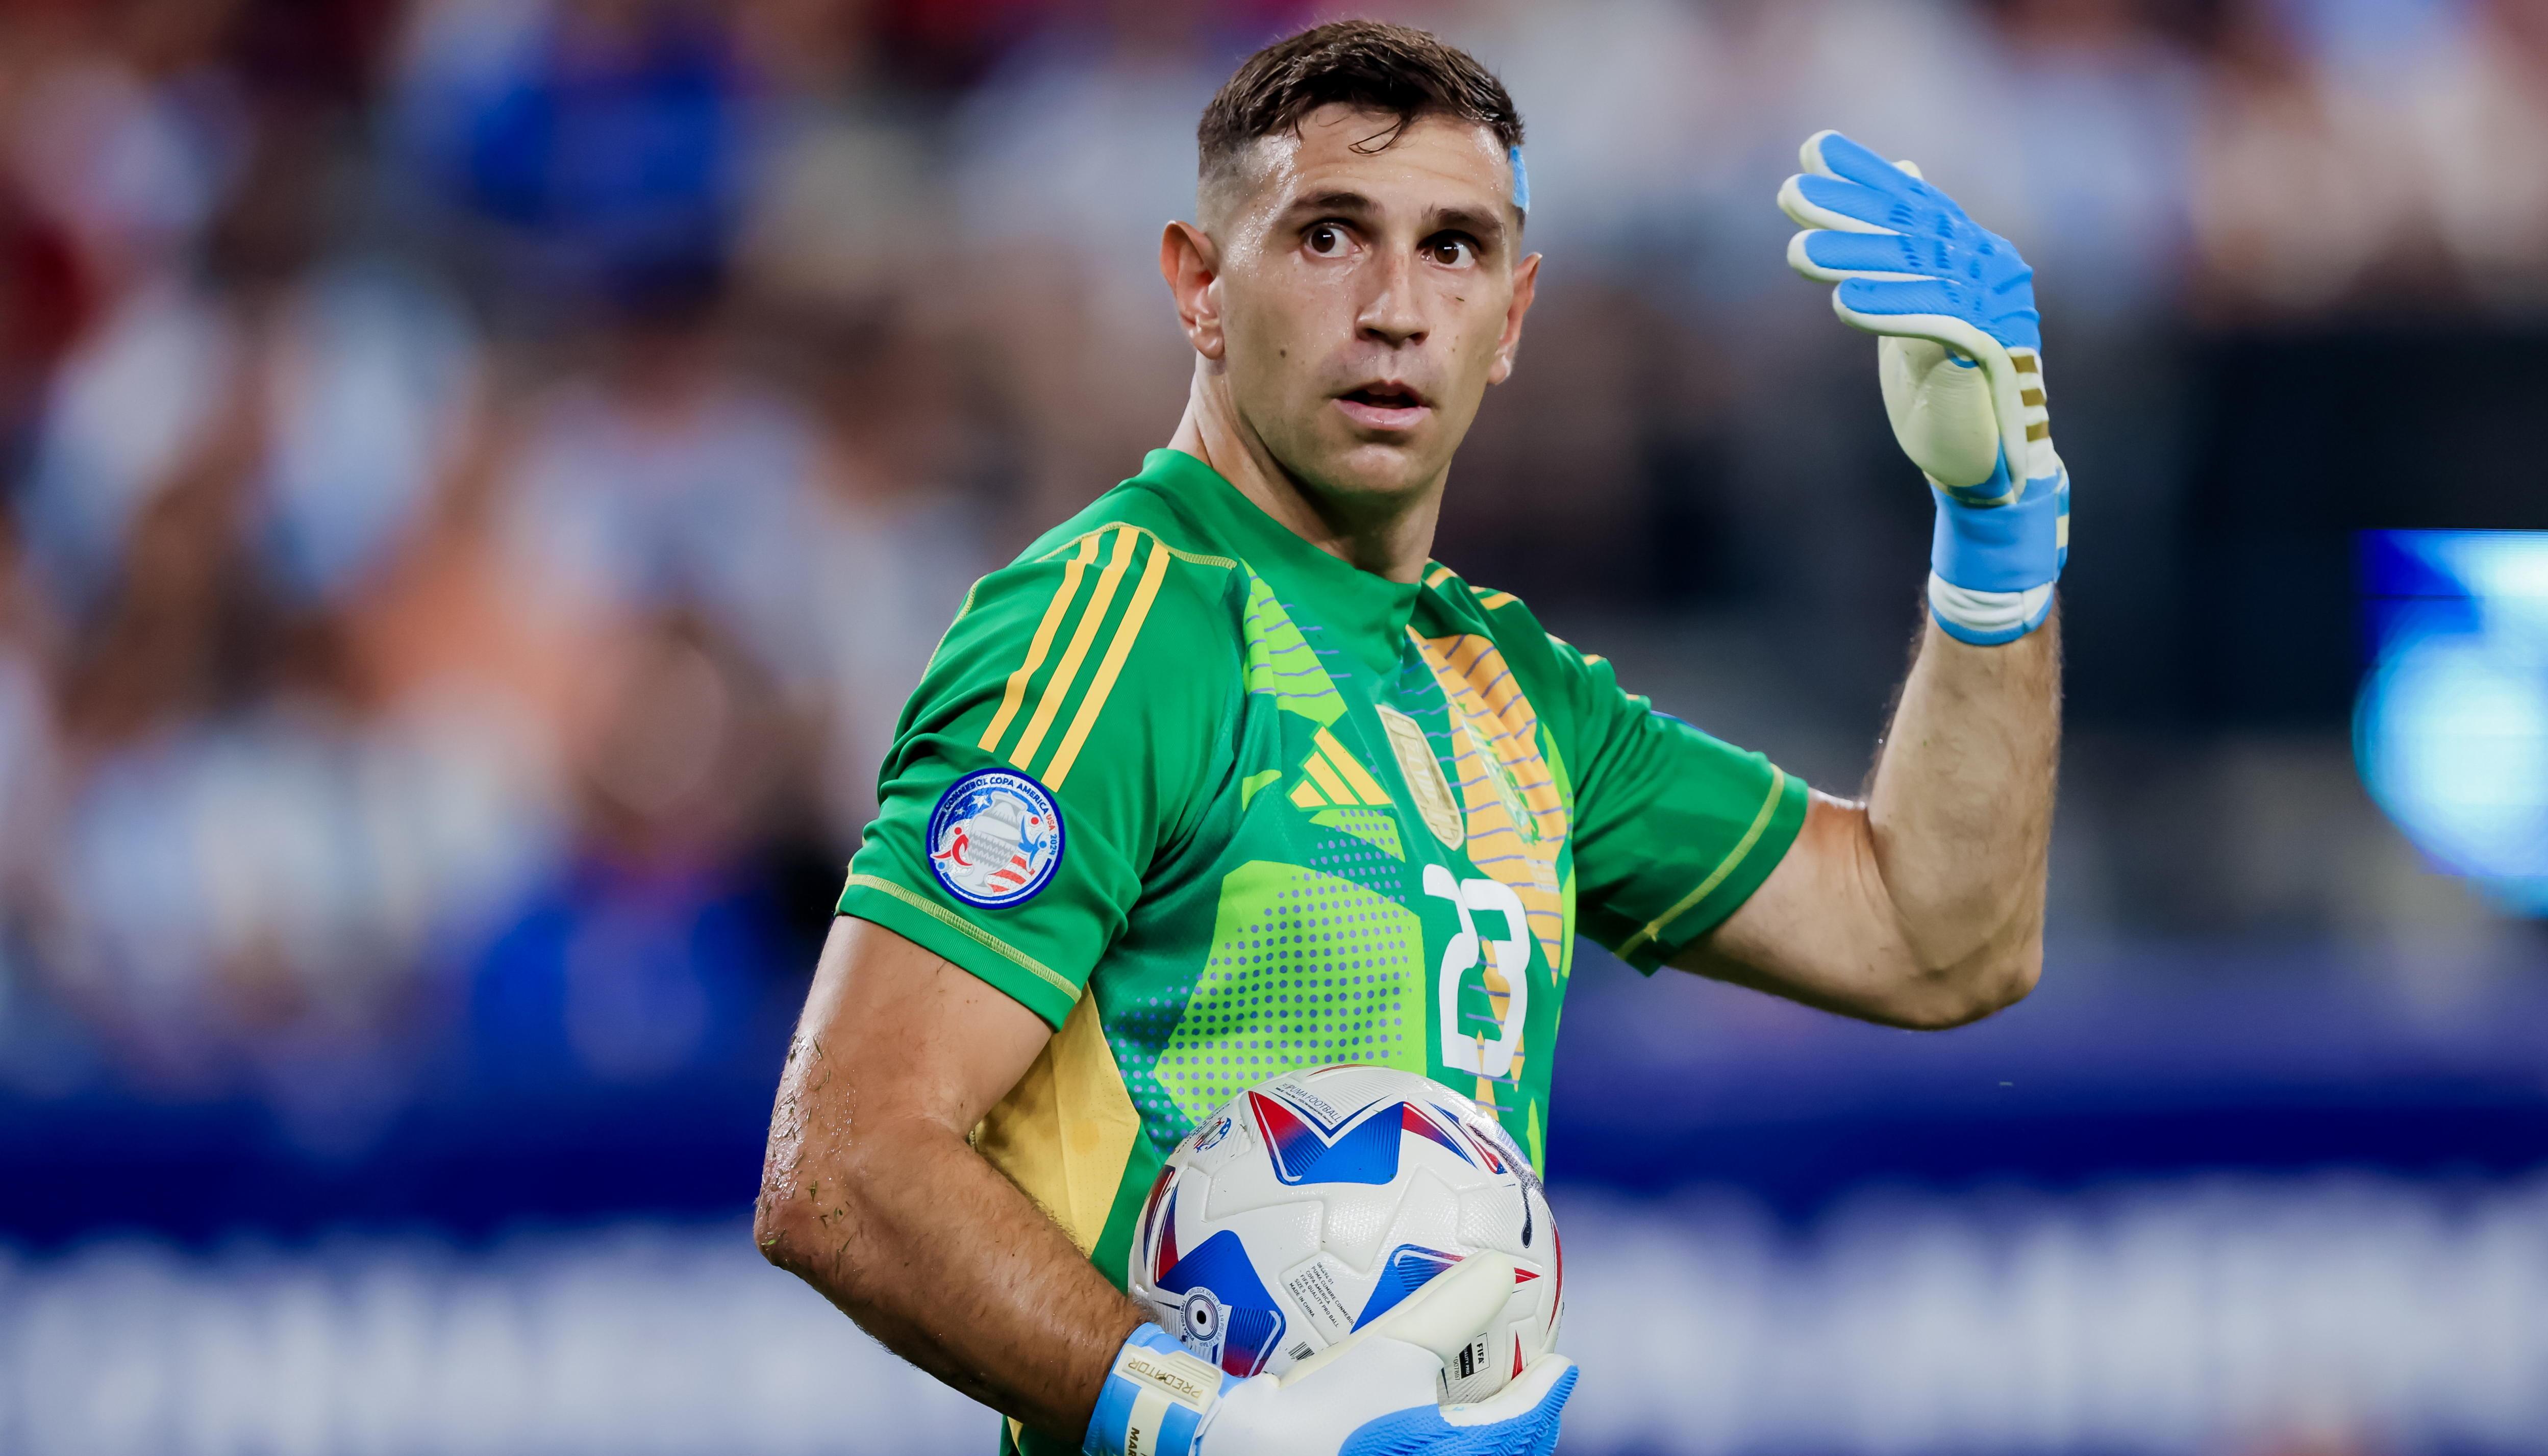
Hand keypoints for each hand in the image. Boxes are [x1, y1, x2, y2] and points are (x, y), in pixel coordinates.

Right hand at [1084, 1254, 1575, 1455]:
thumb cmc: (1315, 1410)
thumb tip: (1501, 1270)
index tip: (1562, 1366)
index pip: (1520, 1430)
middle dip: (1518, 1425)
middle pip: (1497, 1455)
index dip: (1546, 1396)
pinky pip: (1404, 1449)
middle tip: (1527, 1388)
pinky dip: (1418, 1429)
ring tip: (1468, 1397)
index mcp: (1447, 1454)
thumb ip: (1448, 1309)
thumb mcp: (1388, 1352)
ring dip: (1470, 1431)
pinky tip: (1390, 1403)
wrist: (1227, 1451)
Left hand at [1779, 129, 2067, 644]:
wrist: (1981, 462)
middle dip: (1846, 209)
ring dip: (1855, 259)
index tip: (1814, 148)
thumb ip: (1909, 249)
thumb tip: (1905, 173)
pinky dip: (1890, 309)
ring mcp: (1996, 309)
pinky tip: (1844, 303)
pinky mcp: (1990, 352)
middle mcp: (1991, 270)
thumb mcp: (1918, 307)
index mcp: (1973, 254)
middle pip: (1911, 231)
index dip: (1865, 174)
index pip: (1914, 202)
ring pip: (1918, 272)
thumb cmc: (1942, 387)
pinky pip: (1936, 322)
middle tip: (1790, 194)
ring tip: (1797, 251)